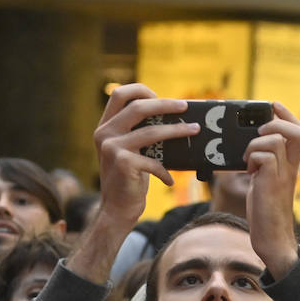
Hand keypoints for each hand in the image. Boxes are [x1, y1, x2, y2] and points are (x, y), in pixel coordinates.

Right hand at [91, 84, 195, 233]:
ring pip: (152, 132)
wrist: (116, 210)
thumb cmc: (129, 180)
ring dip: (177, 130)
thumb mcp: (130, 152)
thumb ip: (139, 133)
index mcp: (104, 127)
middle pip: (138, 107)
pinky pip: (154, 161)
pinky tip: (169, 180)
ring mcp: (112, 148)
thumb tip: (172, 117)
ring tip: (194, 130)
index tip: (160, 96)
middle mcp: (104, 134)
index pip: (119, 94)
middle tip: (185, 106)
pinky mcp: (124, 163)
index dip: (141, 90)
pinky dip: (165, 171)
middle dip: (165, 104)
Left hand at [244, 102, 299, 277]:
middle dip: (277, 123)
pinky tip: (248, 172)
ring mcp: (282, 175)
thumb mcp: (265, 181)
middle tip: (260, 133)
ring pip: (274, 140)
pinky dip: (251, 158)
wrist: (271, 238)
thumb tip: (245, 148)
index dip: (288, 115)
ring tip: (248, 161)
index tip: (273, 106)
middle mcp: (291, 168)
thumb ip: (262, 163)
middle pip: (299, 132)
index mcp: (291, 166)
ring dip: (255, 145)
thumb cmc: (265, 211)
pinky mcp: (271, 183)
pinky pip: (263, 156)